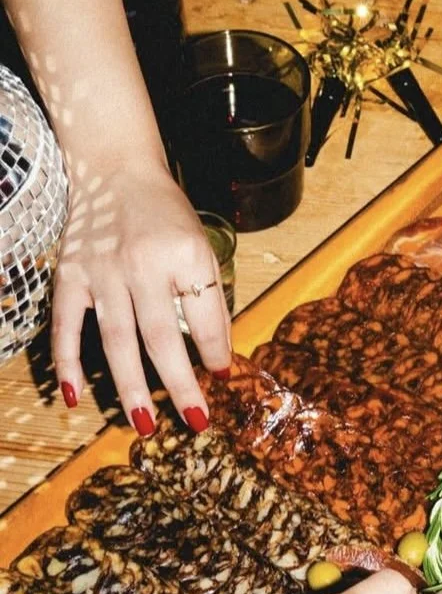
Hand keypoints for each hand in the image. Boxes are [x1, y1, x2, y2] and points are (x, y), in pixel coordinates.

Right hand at [51, 159, 232, 431]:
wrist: (115, 170)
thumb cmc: (166, 216)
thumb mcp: (201, 248)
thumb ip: (209, 300)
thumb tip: (219, 359)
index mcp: (183, 255)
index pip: (205, 316)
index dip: (216, 352)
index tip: (223, 378)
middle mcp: (141, 264)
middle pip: (161, 337)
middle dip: (180, 384)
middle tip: (195, 422)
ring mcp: (101, 271)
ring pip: (116, 340)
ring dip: (131, 385)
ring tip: (145, 423)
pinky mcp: (70, 275)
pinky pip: (65, 326)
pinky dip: (67, 362)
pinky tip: (74, 395)